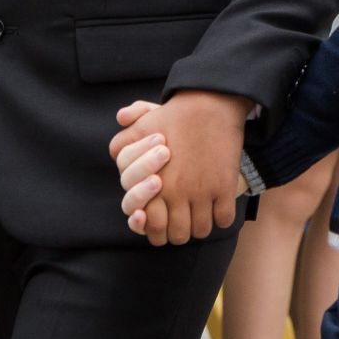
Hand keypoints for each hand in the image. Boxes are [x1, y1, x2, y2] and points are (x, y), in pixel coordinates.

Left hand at [107, 91, 251, 245]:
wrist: (210, 104)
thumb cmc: (174, 116)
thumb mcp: (142, 126)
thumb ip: (124, 143)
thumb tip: (114, 155)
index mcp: (154, 184)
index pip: (152, 227)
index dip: (157, 231)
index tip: (164, 224)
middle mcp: (176, 192)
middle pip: (178, 235)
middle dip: (180, 233)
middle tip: (184, 223)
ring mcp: (201, 192)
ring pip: (201, 230)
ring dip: (201, 226)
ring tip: (201, 216)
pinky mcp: (224, 187)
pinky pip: (224, 219)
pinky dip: (222, 217)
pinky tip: (219, 208)